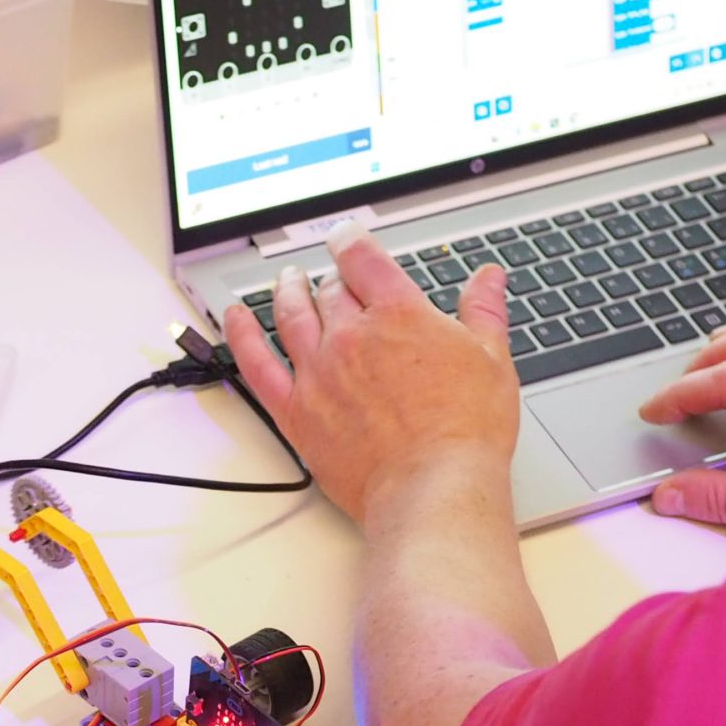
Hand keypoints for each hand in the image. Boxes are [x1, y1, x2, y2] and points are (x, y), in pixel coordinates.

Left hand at [225, 223, 520, 523]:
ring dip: (287, 292)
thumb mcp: (490, 359)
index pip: (362, 258)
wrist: (432, 487)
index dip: (350, 240)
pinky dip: (241, 336)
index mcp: (398, 314)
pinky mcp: (297, 412)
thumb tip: (488, 278)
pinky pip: (257, 364)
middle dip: (331, 279)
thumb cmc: (465, 432)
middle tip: (332, 280)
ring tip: (288, 283)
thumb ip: (482, 312)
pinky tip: (235, 319)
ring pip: (290, 316)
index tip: (345, 237)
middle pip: (329, 290)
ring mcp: (318, 373)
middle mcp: (351, 336)